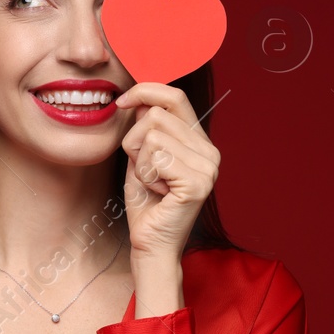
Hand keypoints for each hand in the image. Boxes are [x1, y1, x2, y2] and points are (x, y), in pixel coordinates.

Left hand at [113, 81, 219, 264]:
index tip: (123, 101)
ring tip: (153, 183)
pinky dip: (146, 175)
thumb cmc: (146, 203)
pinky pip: (156, 157)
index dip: (146, 91)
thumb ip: (145, 129)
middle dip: (135, 141)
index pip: (176, 97)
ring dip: (140, 161)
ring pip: (153, 135)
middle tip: (144, 169)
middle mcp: (210, 151)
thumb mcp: (141, 158)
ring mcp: (208, 167)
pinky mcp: (198, 182)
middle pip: (157, 114)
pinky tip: (158, 192)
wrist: (150, 242)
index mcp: (199, 142)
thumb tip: (141, 99)